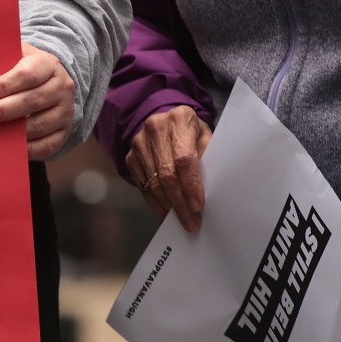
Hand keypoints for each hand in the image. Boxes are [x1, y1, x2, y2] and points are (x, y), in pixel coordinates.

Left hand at [0, 43, 75, 160]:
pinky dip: (25, 150)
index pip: (27, 74)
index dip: (4, 86)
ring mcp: (66, 111)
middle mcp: (62, 87)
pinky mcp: (64, 132)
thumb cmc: (23, 71)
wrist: (50, 84)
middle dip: (1, 111)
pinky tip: (6, 148)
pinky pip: (46, 145)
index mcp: (48, 65)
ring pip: (39, 125)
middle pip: (32, 101)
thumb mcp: (15, 58)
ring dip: (12, 133)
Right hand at [125, 106, 211, 233]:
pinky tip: (167, 212)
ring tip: (182, 220)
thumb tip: (209, 190)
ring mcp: (139, 143)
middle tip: (192, 222)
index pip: (184, 158)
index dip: (191, 184)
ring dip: (168, 206)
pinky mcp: (130, 157)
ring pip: (153, 183)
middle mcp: (155, 128)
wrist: (166, 120)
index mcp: (180, 119)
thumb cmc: (192, 132)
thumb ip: (208, 157)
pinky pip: (143, 186)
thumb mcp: (206, 136)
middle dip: (180, 202)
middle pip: (167, 174)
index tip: (198, 206)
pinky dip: (155, 202)